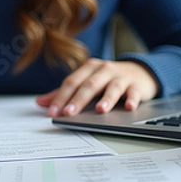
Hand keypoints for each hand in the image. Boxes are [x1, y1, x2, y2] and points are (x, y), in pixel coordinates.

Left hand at [36, 59, 158, 116]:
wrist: (140, 72)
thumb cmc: (108, 79)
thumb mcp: (86, 82)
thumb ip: (64, 92)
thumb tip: (40, 103)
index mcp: (88, 68)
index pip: (71, 82)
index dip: (60, 97)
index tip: (52, 112)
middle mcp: (104, 70)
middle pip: (89, 85)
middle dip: (78, 100)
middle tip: (68, 113)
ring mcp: (121, 77)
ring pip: (112, 88)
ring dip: (106, 99)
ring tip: (100, 110)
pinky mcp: (136, 85)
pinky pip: (134, 92)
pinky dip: (132, 99)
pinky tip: (129, 107)